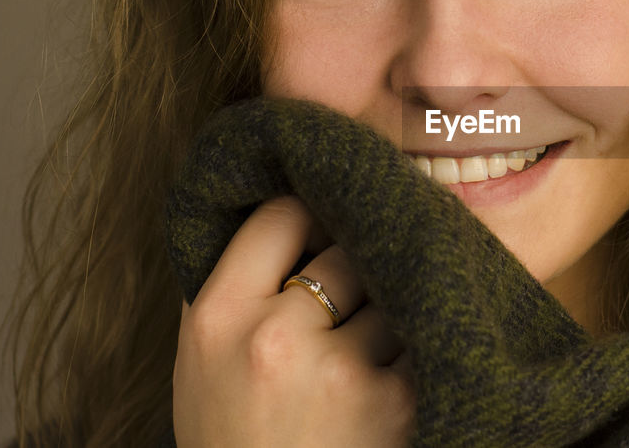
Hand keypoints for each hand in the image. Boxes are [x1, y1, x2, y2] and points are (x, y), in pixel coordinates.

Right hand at [173, 196, 413, 446]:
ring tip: (378, 342)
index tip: (323, 234)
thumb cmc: (237, 442)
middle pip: (349, 249)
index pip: (281, 215)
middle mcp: (276, 338)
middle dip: (361, 268)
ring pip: (395, 291)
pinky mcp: (396, 404)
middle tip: (363, 291)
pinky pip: (426, 338)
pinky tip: (412, 367)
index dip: (309, 220)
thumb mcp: (202, 363)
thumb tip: (292, 205)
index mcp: (218, 317)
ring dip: (398, 309)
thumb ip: (237, 286)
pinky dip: (424, 349)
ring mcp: (340, 372)